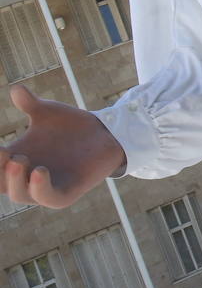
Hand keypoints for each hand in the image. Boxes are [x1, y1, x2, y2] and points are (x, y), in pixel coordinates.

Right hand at [0, 85, 125, 206]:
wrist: (105, 133)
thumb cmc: (71, 126)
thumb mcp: (48, 113)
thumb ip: (30, 104)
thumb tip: (16, 88)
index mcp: (14, 161)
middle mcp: (26, 178)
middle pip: (1, 184)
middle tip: (2, 152)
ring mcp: (45, 188)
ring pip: (20, 195)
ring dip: (15, 180)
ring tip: (18, 160)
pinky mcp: (66, 194)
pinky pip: (49, 198)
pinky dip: (41, 189)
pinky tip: (40, 171)